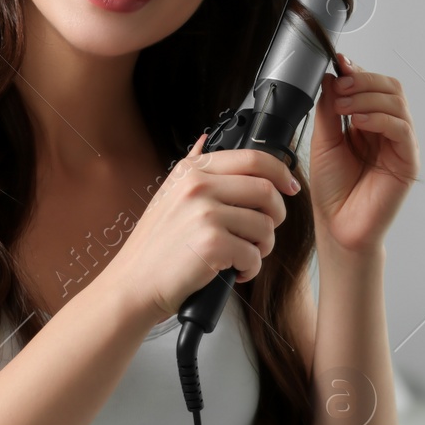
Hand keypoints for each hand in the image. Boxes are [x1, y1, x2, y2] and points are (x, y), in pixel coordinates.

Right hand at [96, 133, 302, 325]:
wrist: (133, 284)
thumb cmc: (156, 247)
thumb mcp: (168, 195)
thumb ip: (193, 168)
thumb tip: (206, 139)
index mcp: (191, 171)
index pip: (253, 158)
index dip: (281, 172)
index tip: (290, 187)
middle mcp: (198, 186)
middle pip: (266, 191)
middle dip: (276, 215)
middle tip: (265, 232)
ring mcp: (205, 214)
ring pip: (265, 225)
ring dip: (263, 247)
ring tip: (243, 256)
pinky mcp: (212, 244)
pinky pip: (254, 254)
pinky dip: (251, 269)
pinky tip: (234, 272)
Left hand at [310, 52, 418, 254]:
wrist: (337, 226)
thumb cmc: (333, 190)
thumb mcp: (324, 140)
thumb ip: (329, 109)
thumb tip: (332, 77)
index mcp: (369, 122)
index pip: (373, 85)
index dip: (358, 72)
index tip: (339, 65)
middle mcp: (388, 130)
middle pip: (390, 88)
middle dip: (363, 81)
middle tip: (339, 88)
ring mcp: (400, 144)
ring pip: (397, 103)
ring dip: (368, 97)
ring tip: (343, 107)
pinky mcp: (408, 161)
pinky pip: (402, 129)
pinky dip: (379, 118)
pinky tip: (358, 122)